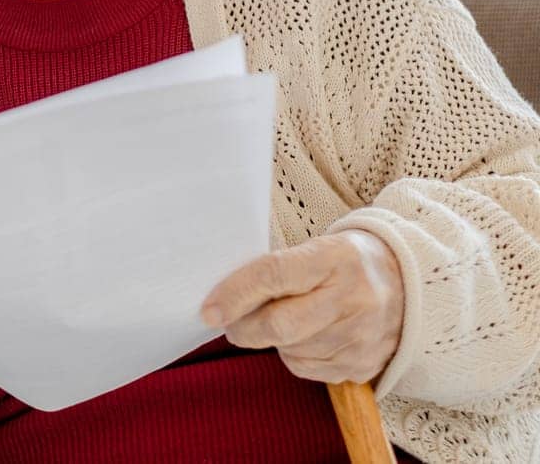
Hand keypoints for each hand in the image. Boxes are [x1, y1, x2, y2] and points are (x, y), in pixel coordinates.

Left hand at [201, 229, 404, 383]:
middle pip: (280, 325)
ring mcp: (362, 336)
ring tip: (283, 320)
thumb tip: (223, 299)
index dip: (235, 294)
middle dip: (244, 328)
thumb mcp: (315, 249)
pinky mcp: (364, 365)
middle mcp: (354, 298)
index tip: (207, 311)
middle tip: (228, 324)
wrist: (409, 285)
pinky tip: (307, 337)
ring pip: (291, 350)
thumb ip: (275, 270)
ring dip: (272, 340)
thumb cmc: (345, 262)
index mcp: (335, 258)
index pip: (274, 275)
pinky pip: (308, 369)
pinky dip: (295, 355)